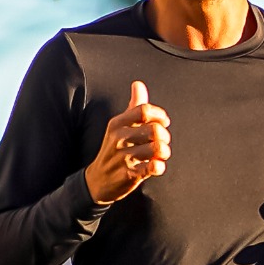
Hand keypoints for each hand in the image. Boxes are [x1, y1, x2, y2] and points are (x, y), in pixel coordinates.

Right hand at [85, 80, 169, 205]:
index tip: (163, 123)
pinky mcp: (129, 175)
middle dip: (165, 136)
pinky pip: (153, 168)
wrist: (98, 180)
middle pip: (154, 129)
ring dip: (164, 152)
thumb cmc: (114, 149)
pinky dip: (159, 167)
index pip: (144, 110)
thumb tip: (138, 84)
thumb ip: (133, 106)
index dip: (160, 115)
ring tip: (161, 155)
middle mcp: (119, 138)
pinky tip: (156, 167)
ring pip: (157, 148)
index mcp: (117, 123)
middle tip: (163, 142)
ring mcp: (123, 157)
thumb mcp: (119, 126)